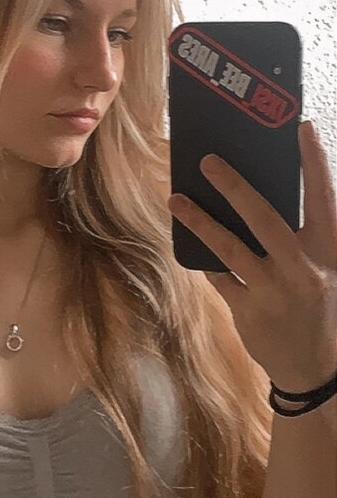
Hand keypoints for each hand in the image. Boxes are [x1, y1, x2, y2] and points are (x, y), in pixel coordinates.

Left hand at [167, 121, 336, 392]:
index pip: (323, 198)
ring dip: (200, 221)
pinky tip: (187, 241)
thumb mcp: (325, 270)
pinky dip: (204, 258)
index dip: (314, 163)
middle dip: (235, 187)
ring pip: (230, 247)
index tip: (301, 128)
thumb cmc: (318, 307)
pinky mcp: (250, 312)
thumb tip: (258, 198)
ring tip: (175, 199)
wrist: (316, 369)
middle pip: (265, 218)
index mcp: (330, 252)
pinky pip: (220, 277)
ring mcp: (275, 292)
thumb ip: (303, 238)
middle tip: (207, 161)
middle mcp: (305, 269)